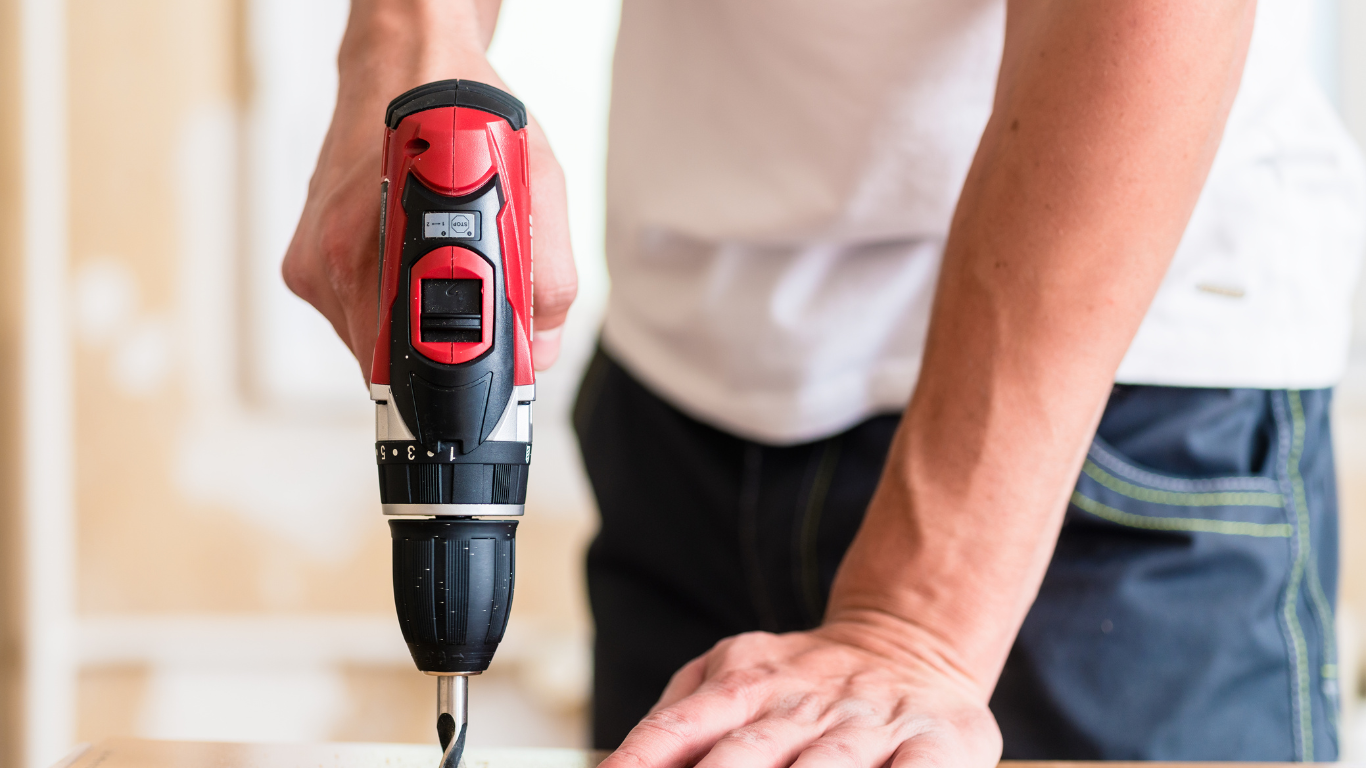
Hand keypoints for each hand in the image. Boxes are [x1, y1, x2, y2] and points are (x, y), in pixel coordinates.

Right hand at [281, 6, 575, 382]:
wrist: (405, 60)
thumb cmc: (466, 114)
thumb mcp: (540, 187)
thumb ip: (547, 279)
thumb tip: (537, 350)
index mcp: (387, 250)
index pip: (414, 368)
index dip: (458, 383)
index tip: (485, 385)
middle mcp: (335, 261)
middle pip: (391, 365)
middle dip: (441, 353)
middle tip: (477, 308)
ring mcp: (313, 265)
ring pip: (371, 343)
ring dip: (413, 323)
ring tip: (441, 262)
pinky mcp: (302, 262)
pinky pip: (353, 314)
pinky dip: (388, 299)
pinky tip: (410, 252)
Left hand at [601, 627, 1000, 767]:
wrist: (909, 639)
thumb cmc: (801, 684)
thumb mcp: (731, 677)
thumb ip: (676, 723)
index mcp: (745, 683)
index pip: (681, 729)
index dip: (643, 761)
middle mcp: (803, 703)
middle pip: (747, 756)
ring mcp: (870, 724)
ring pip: (827, 767)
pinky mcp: (940, 742)